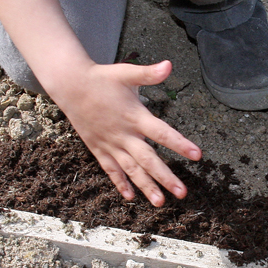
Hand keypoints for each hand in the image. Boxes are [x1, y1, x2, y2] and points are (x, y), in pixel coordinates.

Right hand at [49, 59, 201, 206]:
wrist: (70, 85)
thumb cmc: (101, 78)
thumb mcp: (126, 72)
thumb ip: (148, 73)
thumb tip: (169, 65)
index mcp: (134, 116)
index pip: (162, 133)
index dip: (180, 144)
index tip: (197, 155)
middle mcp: (124, 134)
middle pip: (148, 159)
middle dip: (165, 177)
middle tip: (182, 192)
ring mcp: (110, 144)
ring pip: (130, 169)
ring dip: (145, 186)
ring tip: (159, 202)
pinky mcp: (99, 148)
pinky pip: (111, 169)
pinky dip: (119, 183)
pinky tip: (129, 196)